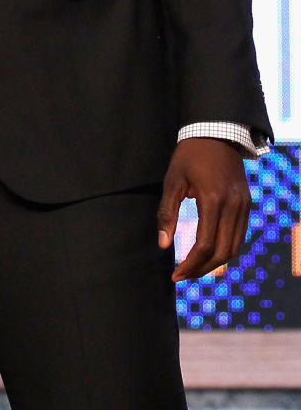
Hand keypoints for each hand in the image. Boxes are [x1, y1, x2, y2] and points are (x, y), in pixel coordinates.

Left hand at [157, 137, 251, 281]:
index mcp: (213, 199)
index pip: (205, 244)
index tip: (175, 275)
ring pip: (234, 247)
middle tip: (183, 276)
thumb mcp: (172, 181)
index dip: (191, 264)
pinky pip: (239, 235)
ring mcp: (244, 206)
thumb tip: (163, 245)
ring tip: (194, 269)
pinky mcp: (247, 204)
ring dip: (215, 263)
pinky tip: (210, 254)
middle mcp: (233, 206)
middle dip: (202, 269)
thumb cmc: (189, 156)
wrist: (215, 134)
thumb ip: (167, 213)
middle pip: (223, 252)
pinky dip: (226, 249)